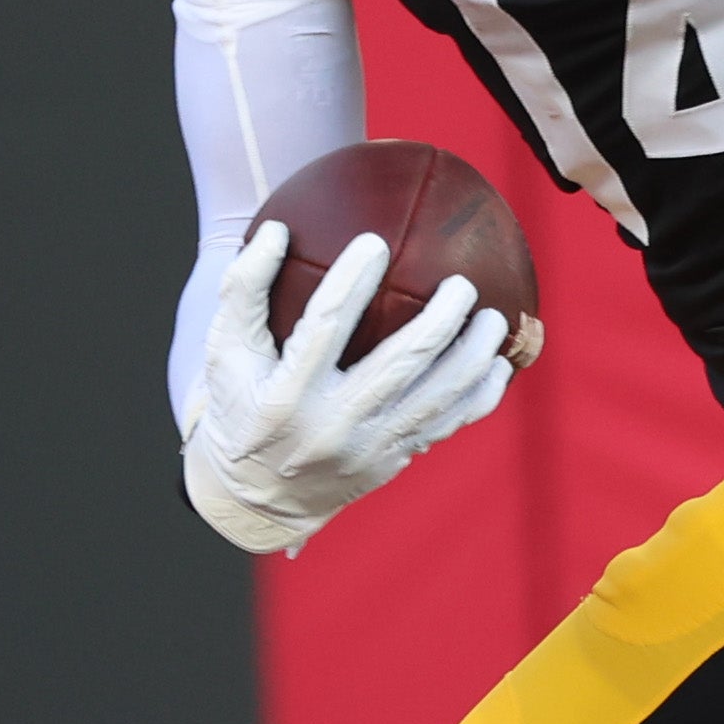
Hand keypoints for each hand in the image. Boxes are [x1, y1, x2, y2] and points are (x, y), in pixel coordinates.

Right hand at [179, 220, 512, 555]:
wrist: (260, 494)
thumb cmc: (241, 404)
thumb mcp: (224, 352)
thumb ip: (243, 291)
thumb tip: (276, 229)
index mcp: (286, 397)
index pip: (323, 330)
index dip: (349, 284)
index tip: (375, 242)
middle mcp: (332, 427)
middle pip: (399, 367)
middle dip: (439, 322)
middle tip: (462, 283)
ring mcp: (369, 449)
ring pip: (436, 400)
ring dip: (472, 358)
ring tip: (494, 318)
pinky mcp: (394, 460)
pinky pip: (447, 425)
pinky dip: (478, 396)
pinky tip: (498, 365)